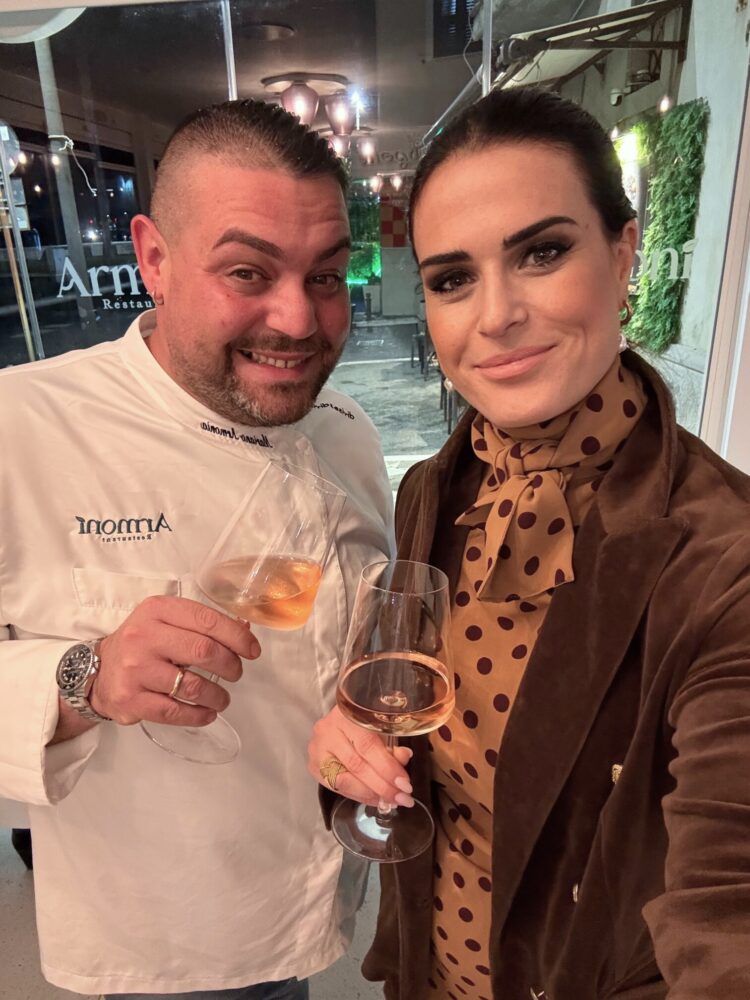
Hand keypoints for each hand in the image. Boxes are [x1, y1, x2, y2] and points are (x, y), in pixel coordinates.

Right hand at [90, 596, 260, 726]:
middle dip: (230, 665)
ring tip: (222, 698)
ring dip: (217, 695)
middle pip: (204, 651)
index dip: (237, 636)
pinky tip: (207, 713)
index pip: (207, 620)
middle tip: (236, 673)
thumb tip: (245, 632)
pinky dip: (199, 715)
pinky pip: (175, 712)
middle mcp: (143, 637)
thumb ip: (202, 624)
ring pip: (193, 686)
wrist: (98, 672)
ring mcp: (136, 670)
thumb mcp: (165, 621)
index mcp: (157, 610)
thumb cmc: (141, 644)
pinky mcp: (131, 700)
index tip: (252, 650)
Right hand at [308, 705, 414, 807]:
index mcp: (345, 715)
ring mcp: (316, 750)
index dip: (387, 767)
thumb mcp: (379, 728)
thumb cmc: (362, 722)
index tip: (405, 783)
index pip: (367, 745)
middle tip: (402, 797)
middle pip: (356, 765)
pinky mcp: (314, 766)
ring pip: (344, 780)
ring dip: (371, 794)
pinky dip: (359, 795)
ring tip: (390, 801)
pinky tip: (375, 799)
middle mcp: (327, 731)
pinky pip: (337, 788)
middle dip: (382, 786)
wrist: (339, 720)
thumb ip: (391, 745)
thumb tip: (403, 759)